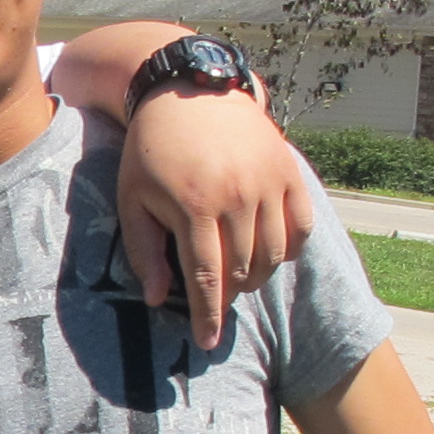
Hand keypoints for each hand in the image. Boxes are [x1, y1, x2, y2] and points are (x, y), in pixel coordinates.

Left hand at [119, 82, 311, 352]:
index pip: (208, 278)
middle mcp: (237, 195)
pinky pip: (300, 228)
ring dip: (256, 277)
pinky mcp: (289, 171)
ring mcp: (268, 183)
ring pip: (273, 255)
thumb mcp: (132, 199)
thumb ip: (145, 251)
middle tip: (214, 297)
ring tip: (236, 275)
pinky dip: (288, 250)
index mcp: (195, 205)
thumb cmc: (152, 151)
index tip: (207, 342)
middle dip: (228, 297)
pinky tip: (267, 251)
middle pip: (242, 272)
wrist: (188, 91)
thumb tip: (158, 300)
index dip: (209, 316)